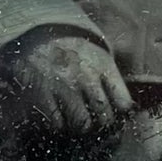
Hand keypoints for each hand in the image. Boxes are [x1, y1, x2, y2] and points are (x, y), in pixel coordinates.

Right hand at [0, 28, 133, 134]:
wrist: (35, 33)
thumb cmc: (70, 48)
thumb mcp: (97, 53)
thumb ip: (110, 77)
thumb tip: (126, 106)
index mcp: (103, 66)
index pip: (123, 102)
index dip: (120, 113)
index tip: (114, 114)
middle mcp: (86, 77)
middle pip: (105, 117)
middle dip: (100, 124)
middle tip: (93, 121)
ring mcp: (64, 87)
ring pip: (82, 124)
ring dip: (79, 126)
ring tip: (75, 121)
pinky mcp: (43, 95)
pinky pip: (57, 124)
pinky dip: (58, 125)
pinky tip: (57, 116)